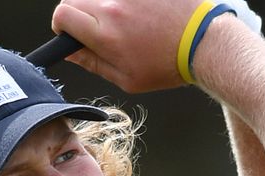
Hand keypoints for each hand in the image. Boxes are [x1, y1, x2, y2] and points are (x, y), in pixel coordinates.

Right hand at [51, 0, 203, 92]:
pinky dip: (122, 0)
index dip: (61, 26)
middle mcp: (113, 5)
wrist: (203, 41)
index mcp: (105, 33)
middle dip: (77, 13)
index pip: (62, 16)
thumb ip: (93, 63)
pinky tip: (138, 11)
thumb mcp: (127, 78)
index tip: (70, 33)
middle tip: (95, 27)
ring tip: (122, 19)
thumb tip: (70, 52)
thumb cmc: (168, 64)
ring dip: (100, 4)